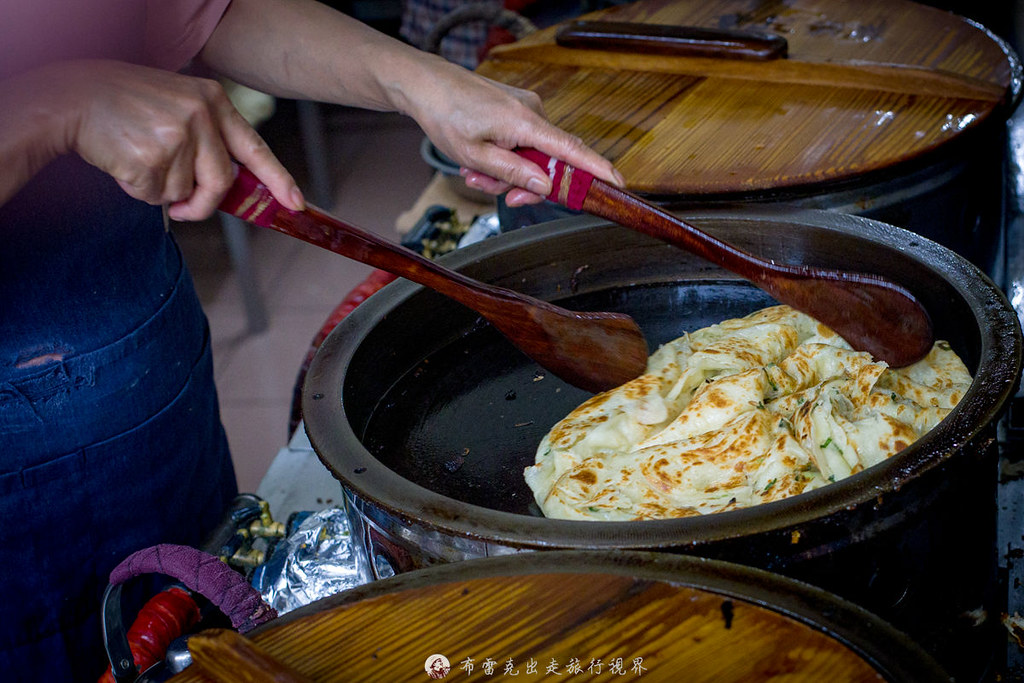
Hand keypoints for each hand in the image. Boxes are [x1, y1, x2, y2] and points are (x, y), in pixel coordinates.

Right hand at [1, 60, 302, 219]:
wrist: (72, 96)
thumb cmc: (127, 104)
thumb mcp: (178, 104)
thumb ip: (208, 137)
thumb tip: (229, 186)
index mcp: (212, 100)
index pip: (255, 148)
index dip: (278, 180)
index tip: (296, 204)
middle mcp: (199, 116)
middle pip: (221, 183)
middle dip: (202, 204)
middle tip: (183, 209)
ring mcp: (176, 136)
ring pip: (184, 192)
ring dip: (162, 191)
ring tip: (138, 158)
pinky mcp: (150, 157)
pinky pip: (156, 196)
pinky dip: (139, 190)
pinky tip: (124, 162)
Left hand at [400, 59, 623, 206]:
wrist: (426, 84)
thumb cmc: (447, 116)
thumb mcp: (476, 156)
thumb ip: (514, 173)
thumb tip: (548, 187)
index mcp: (526, 123)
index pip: (572, 151)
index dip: (597, 169)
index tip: (617, 184)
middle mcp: (533, 112)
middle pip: (549, 163)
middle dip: (522, 184)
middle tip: (493, 191)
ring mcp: (526, 110)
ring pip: (530, 157)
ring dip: (505, 172)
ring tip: (473, 170)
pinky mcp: (518, 111)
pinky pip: (521, 144)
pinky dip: (503, 157)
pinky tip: (478, 158)